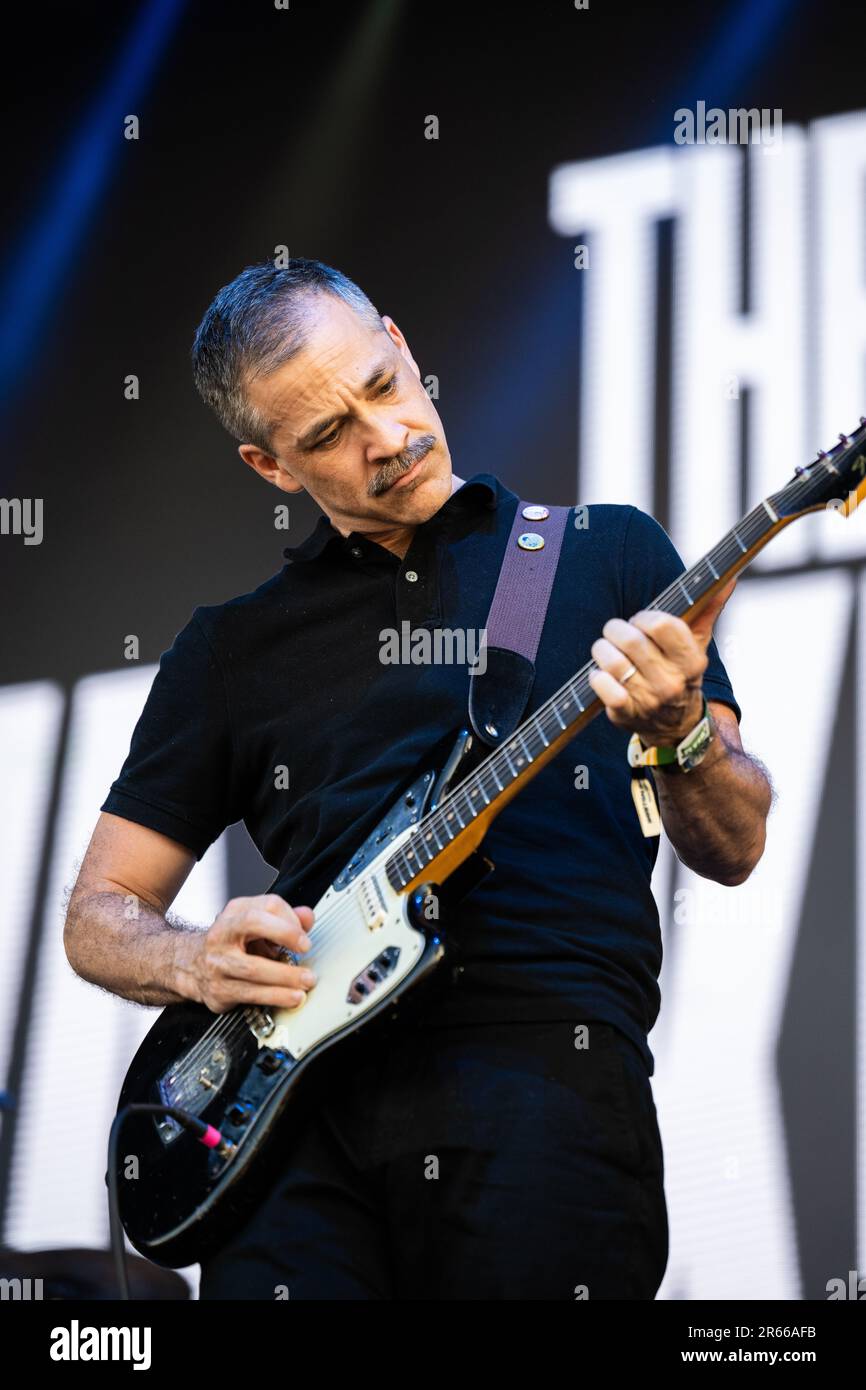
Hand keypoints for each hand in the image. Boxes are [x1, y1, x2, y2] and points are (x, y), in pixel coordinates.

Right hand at [177, 893, 315, 1013]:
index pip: (267, 905)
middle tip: (305, 949)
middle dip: (284, 934)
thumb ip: (285, 919)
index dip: (290, 919)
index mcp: (235, 914)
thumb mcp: (255, 927)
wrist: (192, 967)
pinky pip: (250, 994)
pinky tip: (291, 997)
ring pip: (253, 967)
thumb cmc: (231, 944)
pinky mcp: (219, 990)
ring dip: (285, 976)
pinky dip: (275, 996)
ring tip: (306, 981)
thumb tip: (307, 916)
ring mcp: (218, 963)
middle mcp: (222, 934)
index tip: (305, 936)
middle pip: (253, 923)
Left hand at [587, 577, 736, 745]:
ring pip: (613, 662)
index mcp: (692, 661)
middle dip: (617, 630)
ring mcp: (649, 700)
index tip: (641, 621)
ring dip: (602, 650)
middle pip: (632, 641)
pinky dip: (596, 676)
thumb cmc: (681, 673)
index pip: (662, 625)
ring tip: (605, 650)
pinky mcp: (626, 714)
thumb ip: (708, 609)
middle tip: (617, 633)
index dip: (645, 617)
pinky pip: (603, 688)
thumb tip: (729, 579)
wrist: (676, 727)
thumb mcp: (697, 644)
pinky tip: (602, 674)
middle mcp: (672, 682)